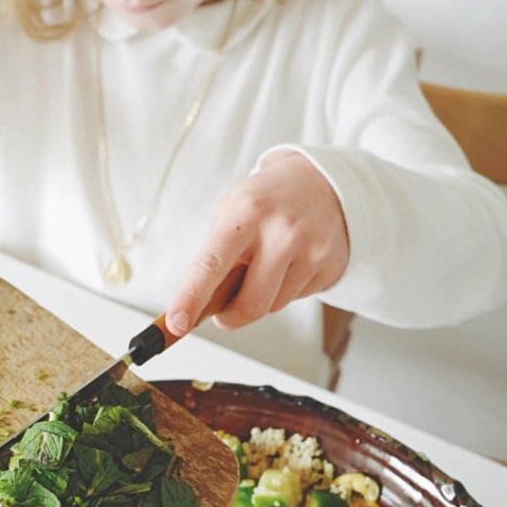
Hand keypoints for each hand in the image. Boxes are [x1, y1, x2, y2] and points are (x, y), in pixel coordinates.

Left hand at [166, 150, 348, 333]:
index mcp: (246, 212)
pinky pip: (296, 298)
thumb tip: (201, 305)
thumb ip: (216, 254)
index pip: (211, 264)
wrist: (325, 182)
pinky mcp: (330, 264)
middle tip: (223, 313)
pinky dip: (285, 290)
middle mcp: (281, 230)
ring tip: (267, 266)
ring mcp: (310, 249)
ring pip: (273, 306)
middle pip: (249, 303)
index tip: (176, 324)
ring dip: (260, 299)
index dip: (191, 297)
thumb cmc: (268, 201)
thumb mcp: (233, 211)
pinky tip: (291, 264)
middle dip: (230, 317)